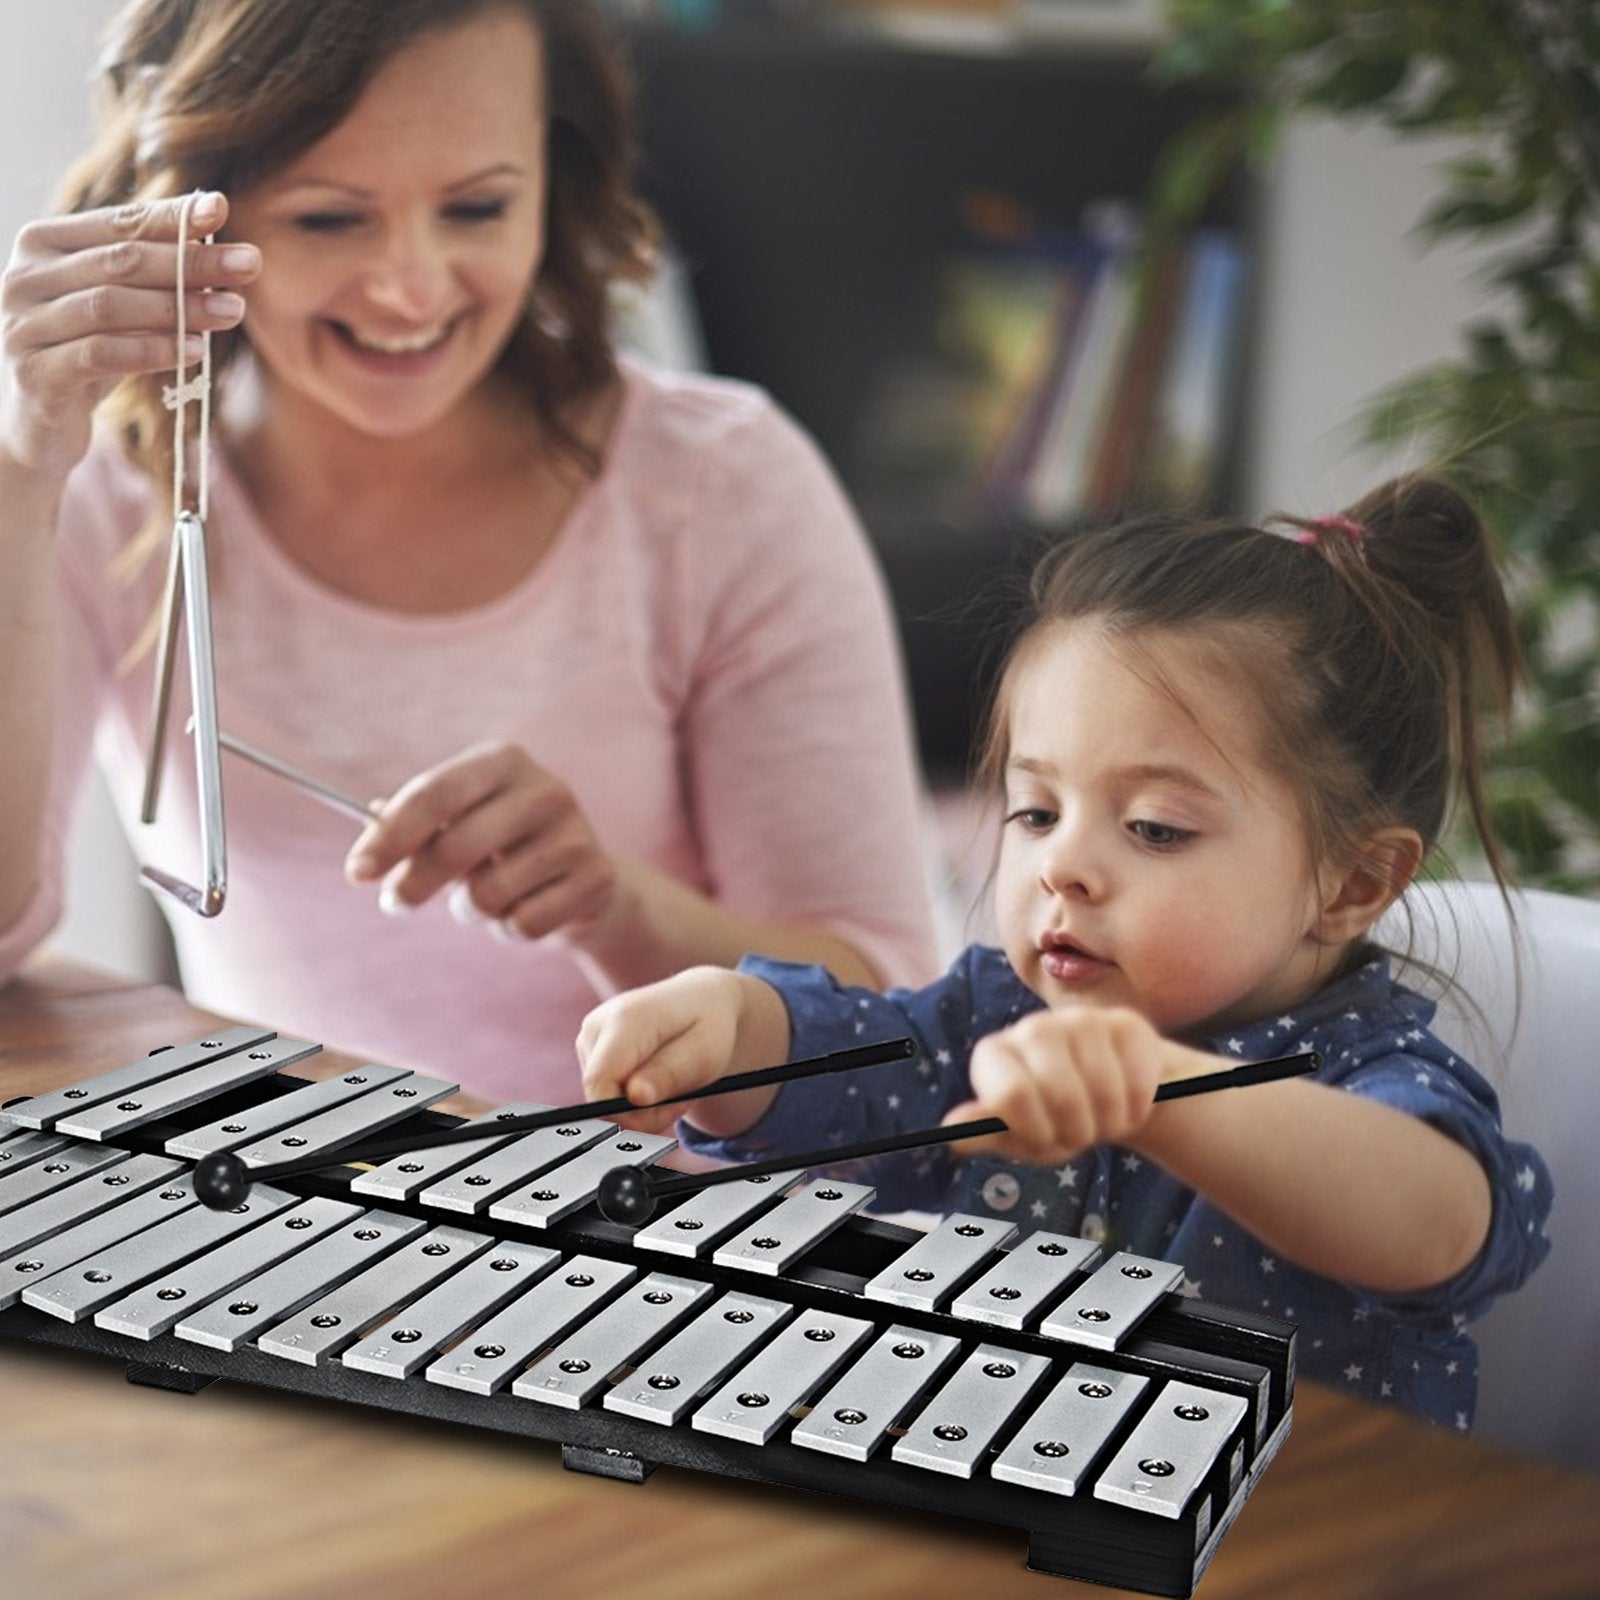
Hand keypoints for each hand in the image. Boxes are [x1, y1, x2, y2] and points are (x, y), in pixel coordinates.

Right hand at [0, 192, 257, 478]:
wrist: (39, 423)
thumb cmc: (87, 353)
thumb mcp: (121, 308)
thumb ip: (153, 275)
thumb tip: (213, 240)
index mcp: (44, 244)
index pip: (118, 223)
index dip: (171, 217)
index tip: (222, 209)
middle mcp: (25, 277)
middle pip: (119, 261)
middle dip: (190, 261)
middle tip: (249, 264)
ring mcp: (23, 324)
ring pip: (110, 306)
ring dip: (179, 307)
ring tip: (232, 310)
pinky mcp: (35, 372)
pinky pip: (100, 354)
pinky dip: (152, 350)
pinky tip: (195, 351)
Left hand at [344, 739, 619, 943]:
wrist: (586, 881)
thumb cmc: (505, 847)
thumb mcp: (461, 823)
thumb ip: (416, 827)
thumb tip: (367, 842)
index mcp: (504, 761)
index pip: (435, 794)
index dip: (391, 836)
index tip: (356, 872)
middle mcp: (546, 789)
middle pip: (456, 846)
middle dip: (414, 883)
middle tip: (395, 902)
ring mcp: (576, 832)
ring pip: (488, 894)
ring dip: (473, 908)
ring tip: (486, 897)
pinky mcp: (596, 877)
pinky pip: (524, 923)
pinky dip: (511, 929)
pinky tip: (527, 909)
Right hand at [577, 967, 784, 1136]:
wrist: (702, 1000)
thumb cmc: (707, 1026)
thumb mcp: (704, 1054)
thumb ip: (669, 1075)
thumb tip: (636, 1097)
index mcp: (625, 1019)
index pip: (599, 1082)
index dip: (625, 1114)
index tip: (665, 1114)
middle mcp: (597, 1025)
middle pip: (600, 1097)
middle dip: (641, 1114)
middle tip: (680, 1100)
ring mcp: (588, 1037)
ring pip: (601, 1100)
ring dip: (639, 1109)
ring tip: (672, 1086)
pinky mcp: (588, 1050)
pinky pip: (603, 1094)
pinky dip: (631, 1101)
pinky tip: (655, 1082)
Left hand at [942, 1005, 1166, 1165]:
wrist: (1110, 1100)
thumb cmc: (1054, 1120)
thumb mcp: (1019, 1136)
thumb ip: (986, 1132)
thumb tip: (951, 1132)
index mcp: (994, 1054)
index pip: (1012, 1095)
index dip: (1036, 1131)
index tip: (1044, 1137)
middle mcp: (1032, 1028)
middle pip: (1061, 1094)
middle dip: (1077, 1131)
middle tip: (1080, 1134)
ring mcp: (1079, 1020)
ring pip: (1103, 1089)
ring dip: (1110, 1122)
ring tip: (1102, 1120)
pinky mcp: (1125, 1024)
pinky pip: (1137, 1078)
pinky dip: (1137, 1107)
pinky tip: (1129, 1103)